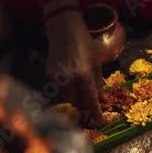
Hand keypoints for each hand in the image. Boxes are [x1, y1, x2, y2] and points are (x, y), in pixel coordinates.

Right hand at [44, 7, 103, 126]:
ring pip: (68, 97)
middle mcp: (68, 79)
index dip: (95, 113)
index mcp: (83, 75)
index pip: (90, 100)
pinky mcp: (49, 75)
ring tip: (81, 85)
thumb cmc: (84, 43)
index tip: (100, 123)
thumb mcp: (96, 62)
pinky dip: (67, 89)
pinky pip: (60, 89)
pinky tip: (71, 78)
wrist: (63, 30)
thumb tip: (103, 99)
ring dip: (76, 96)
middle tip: (91, 102)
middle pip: (77, 102)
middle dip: (85, 104)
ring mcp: (56, 78)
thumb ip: (99, 82)